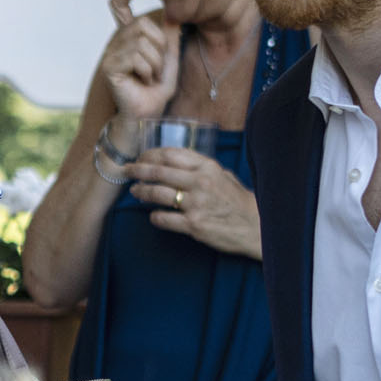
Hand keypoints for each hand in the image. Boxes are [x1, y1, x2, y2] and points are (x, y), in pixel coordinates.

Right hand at [99, 0, 181, 121]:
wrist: (147, 114)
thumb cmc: (156, 88)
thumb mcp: (170, 57)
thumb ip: (170, 36)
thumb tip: (174, 13)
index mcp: (129, 36)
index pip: (119, 5)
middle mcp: (117, 41)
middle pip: (142, 24)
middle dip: (159, 46)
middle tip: (158, 67)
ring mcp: (111, 54)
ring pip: (141, 42)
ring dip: (155, 62)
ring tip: (152, 77)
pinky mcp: (110, 67)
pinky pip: (135, 57)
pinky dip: (147, 70)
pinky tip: (144, 81)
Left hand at [125, 147, 261, 258]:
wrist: (254, 226)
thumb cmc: (236, 200)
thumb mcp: (222, 174)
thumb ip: (199, 167)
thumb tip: (172, 161)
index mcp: (207, 167)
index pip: (171, 154)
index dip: (150, 154)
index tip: (140, 157)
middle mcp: (200, 182)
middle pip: (158, 171)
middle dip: (137, 169)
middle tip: (126, 170)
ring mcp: (196, 204)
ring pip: (157, 194)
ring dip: (141, 191)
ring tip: (135, 191)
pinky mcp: (193, 225)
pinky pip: (163, 218)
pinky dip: (154, 216)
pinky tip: (153, 215)